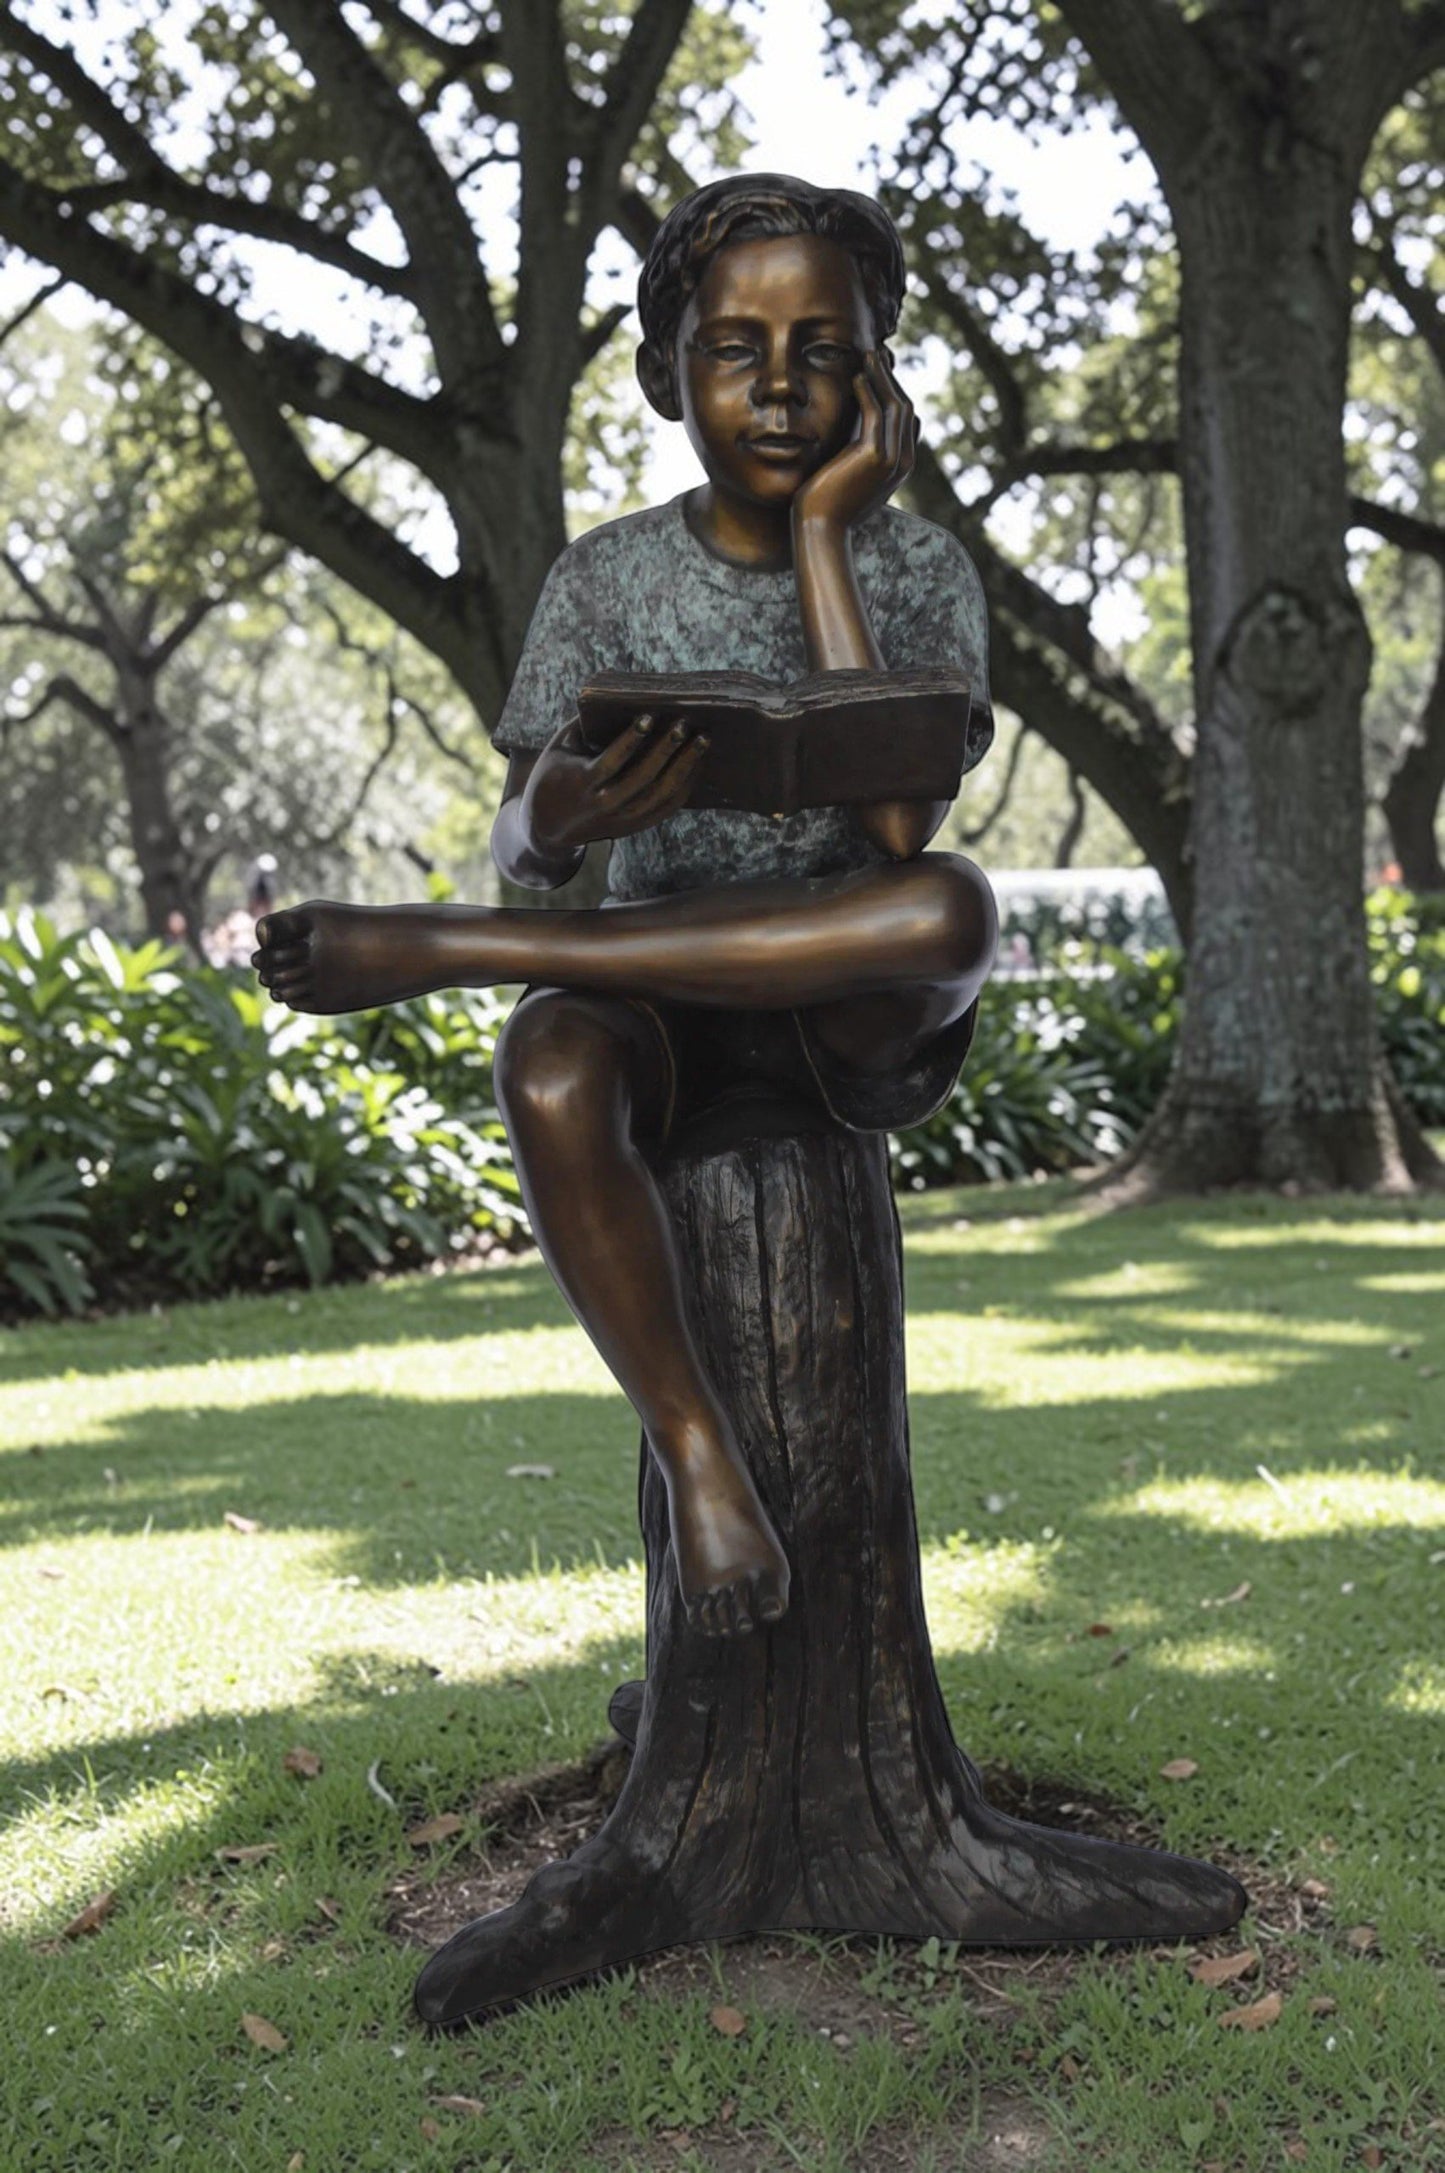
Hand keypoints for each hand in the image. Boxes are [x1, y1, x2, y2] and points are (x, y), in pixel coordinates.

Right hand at [521, 711, 708, 854]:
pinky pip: (666, 807)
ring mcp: (621, 819)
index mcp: (581, 782)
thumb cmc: (554, 773)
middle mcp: (603, 803)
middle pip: (643, 778)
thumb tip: (621, 695)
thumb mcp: (560, 746)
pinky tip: (697, 763)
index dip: (631, 739)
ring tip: (702, 741)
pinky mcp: (633, 827)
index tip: (649, 717)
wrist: (547, 826)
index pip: (611, 761)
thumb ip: (586, 723)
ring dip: (685, 766)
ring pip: (661, 794)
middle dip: (667, 749)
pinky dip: (686, 785)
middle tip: (685, 724)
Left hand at [791, 347, 916, 536]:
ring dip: (881, 376)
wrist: (821, 528)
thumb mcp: (850, 472)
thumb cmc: (828, 503)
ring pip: (894, 405)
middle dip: (890, 377)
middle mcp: (903, 460)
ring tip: (867, 354)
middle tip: (874, 353)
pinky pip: (875, 413)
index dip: (893, 389)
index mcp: (900, 464)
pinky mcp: (874, 456)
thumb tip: (852, 427)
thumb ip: (858, 450)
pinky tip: (856, 376)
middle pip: (904, 406)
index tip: (877, 368)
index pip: (905, 417)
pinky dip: (868, 391)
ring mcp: (892, 458)